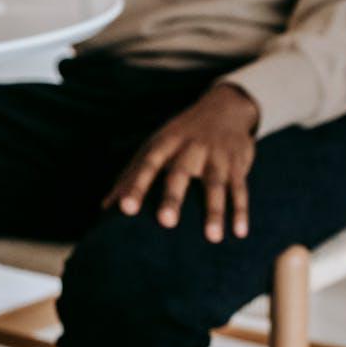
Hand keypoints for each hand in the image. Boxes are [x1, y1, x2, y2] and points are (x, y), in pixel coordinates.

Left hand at [104, 84, 261, 242]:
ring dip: (214, 211)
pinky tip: (239, 232)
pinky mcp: (237, 164)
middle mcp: (189, 148)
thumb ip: (130, 176)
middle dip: (173, 198)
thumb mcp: (153, 147)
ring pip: (215, 184)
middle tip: (166, 222)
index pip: (146, 165)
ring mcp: (215, 156)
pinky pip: (240, 188)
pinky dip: (240, 210)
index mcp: (164, 144)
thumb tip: (105, 207)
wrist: (223, 108)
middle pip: (180, 173)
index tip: (124, 209)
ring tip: (213, 238)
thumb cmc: (179, 136)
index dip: (135, 186)